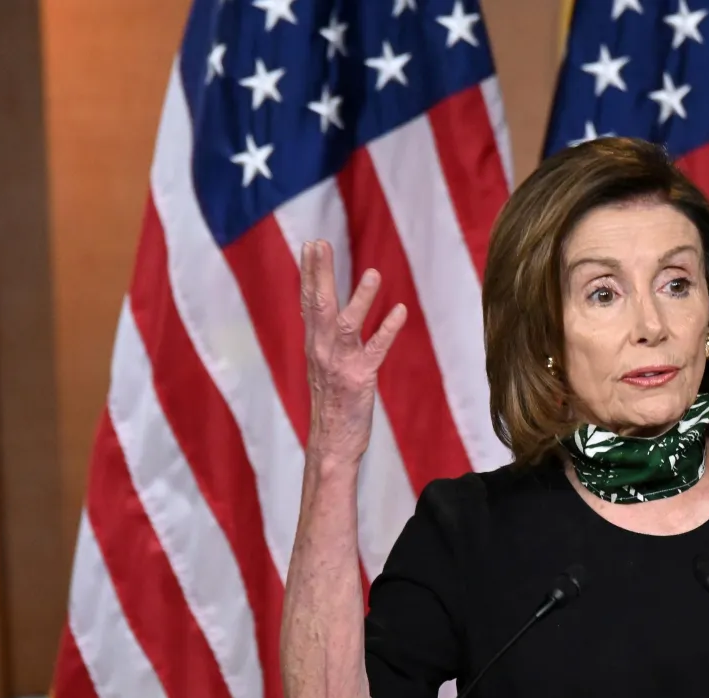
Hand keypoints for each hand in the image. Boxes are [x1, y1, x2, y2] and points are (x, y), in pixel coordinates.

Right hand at [299, 239, 406, 464]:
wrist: (330, 443)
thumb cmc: (331, 404)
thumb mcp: (322, 365)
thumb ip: (324, 338)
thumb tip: (325, 313)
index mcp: (313, 345)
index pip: (308, 302)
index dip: (309, 273)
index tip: (311, 244)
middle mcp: (321, 350)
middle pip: (318, 305)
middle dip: (319, 273)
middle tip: (320, 243)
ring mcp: (339, 364)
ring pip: (346, 324)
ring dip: (360, 299)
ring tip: (373, 273)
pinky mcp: (359, 380)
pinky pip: (375, 351)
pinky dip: (387, 330)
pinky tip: (400, 311)